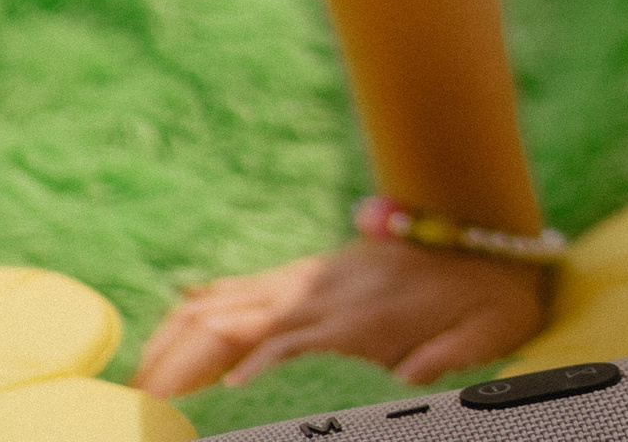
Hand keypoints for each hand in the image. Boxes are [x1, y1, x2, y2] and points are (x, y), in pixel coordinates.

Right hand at [136, 240, 552, 394]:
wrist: (487, 225)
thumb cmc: (489, 295)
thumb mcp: (484, 333)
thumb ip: (448, 357)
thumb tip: (409, 379)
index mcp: (361, 319)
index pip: (288, 344)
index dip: (251, 372)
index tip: (217, 402)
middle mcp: (323, 294)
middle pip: (237, 323)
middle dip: (186, 361)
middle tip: (141, 402)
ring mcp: (310, 280)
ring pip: (229, 303)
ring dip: (181, 337)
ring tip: (138, 377)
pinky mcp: (307, 274)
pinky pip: (244, 287)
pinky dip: (202, 306)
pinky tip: (173, 323)